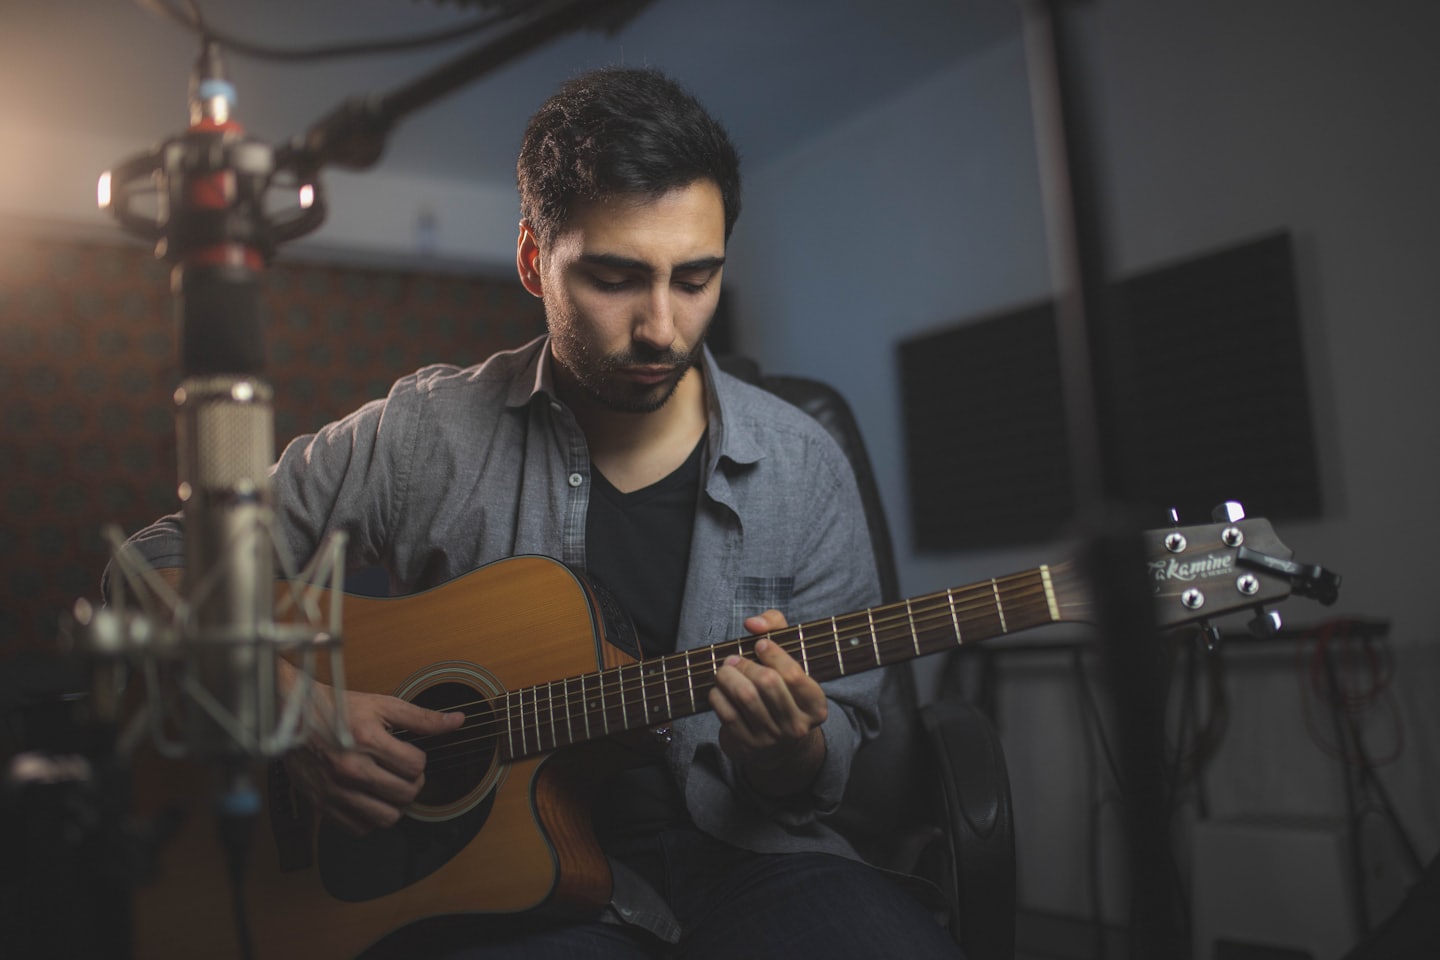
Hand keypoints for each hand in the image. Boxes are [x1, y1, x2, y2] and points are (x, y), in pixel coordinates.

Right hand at [284, 677, 463, 834]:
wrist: (293, 716)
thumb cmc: (338, 709)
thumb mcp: (383, 705)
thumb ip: (422, 718)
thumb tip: (458, 721)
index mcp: (367, 739)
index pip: (416, 767)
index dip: (418, 760)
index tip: (408, 754)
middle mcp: (350, 768)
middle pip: (405, 794)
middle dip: (412, 783)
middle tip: (403, 772)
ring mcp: (335, 790)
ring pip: (386, 818)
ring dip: (395, 804)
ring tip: (389, 787)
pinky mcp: (323, 804)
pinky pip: (360, 828)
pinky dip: (370, 818)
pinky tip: (369, 798)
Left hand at [709, 609, 827, 796]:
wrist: (777, 743)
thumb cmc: (783, 689)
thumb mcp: (790, 657)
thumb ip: (776, 627)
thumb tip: (753, 623)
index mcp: (816, 706)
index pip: (793, 674)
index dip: (773, 654)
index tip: (759, 644)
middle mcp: (797, 726)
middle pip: (767, 683)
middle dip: (745, 665)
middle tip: (733, 659)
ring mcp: (773, 739)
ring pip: (746, 698)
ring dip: (728, 677)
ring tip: (724, 670)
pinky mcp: (748, 746)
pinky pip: (728, 714)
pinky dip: (718, 696)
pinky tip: (719, 689)